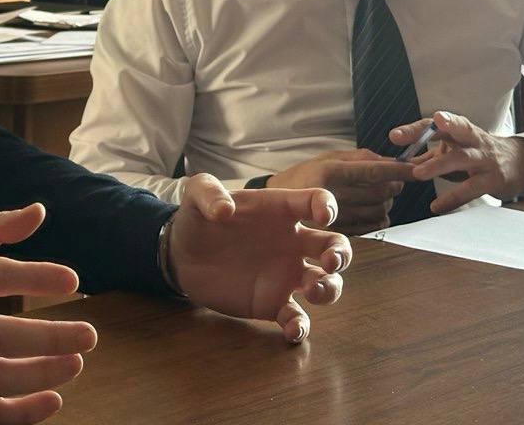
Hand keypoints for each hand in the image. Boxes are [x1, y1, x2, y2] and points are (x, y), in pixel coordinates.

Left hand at [167, 174, 352, 343]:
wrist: (182, 256)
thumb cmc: (198, 219)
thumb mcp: (196, 194)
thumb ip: (208, 192)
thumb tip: (224, 210)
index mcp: (279, 211)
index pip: (315, 201)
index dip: (326, 205)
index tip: (323, 215)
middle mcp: (291, 243)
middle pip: (334, 246)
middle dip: (341, 254)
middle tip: (331, 262)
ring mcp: (285, 275)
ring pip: (325, 283)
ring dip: (330, 289)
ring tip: (313, 291)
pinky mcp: (271, 303)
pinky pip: (296, 317)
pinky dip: (300, 327)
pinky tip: (292, 331)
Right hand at [266, 149, 414, 234]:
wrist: (278, 201)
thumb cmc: (307, 174)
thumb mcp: (328, 157)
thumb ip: (360, 158)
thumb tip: (392, 161)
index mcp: (330, 171)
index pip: (373, 171)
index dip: (399, 170)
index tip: (417, 168)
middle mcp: (332, 194)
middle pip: (381, 192)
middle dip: (395, 185)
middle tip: (393, 181)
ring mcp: (335, 217)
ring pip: (380, 211)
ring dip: (387, 203)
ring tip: (378, 196)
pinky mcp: (338, 232)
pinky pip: (373, 227)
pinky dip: (380, 219)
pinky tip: (370, 210)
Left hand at [390, 111, 523, 214]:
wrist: (520, 165)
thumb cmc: (477, 154)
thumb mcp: (453, 150)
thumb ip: (426, 157)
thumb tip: (395, 165)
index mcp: (459, 131)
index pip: (434, 126)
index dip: (414, 130)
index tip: (394, 136)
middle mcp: (473, 140)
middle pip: (458, 128)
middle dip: (441, 126)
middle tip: (421, 131)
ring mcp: (485, 159)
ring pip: (462, 158)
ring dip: (439, 165)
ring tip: (417, 174)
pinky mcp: (494, 179)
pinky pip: (472, 188)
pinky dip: (454, 198)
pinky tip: (436, 207)